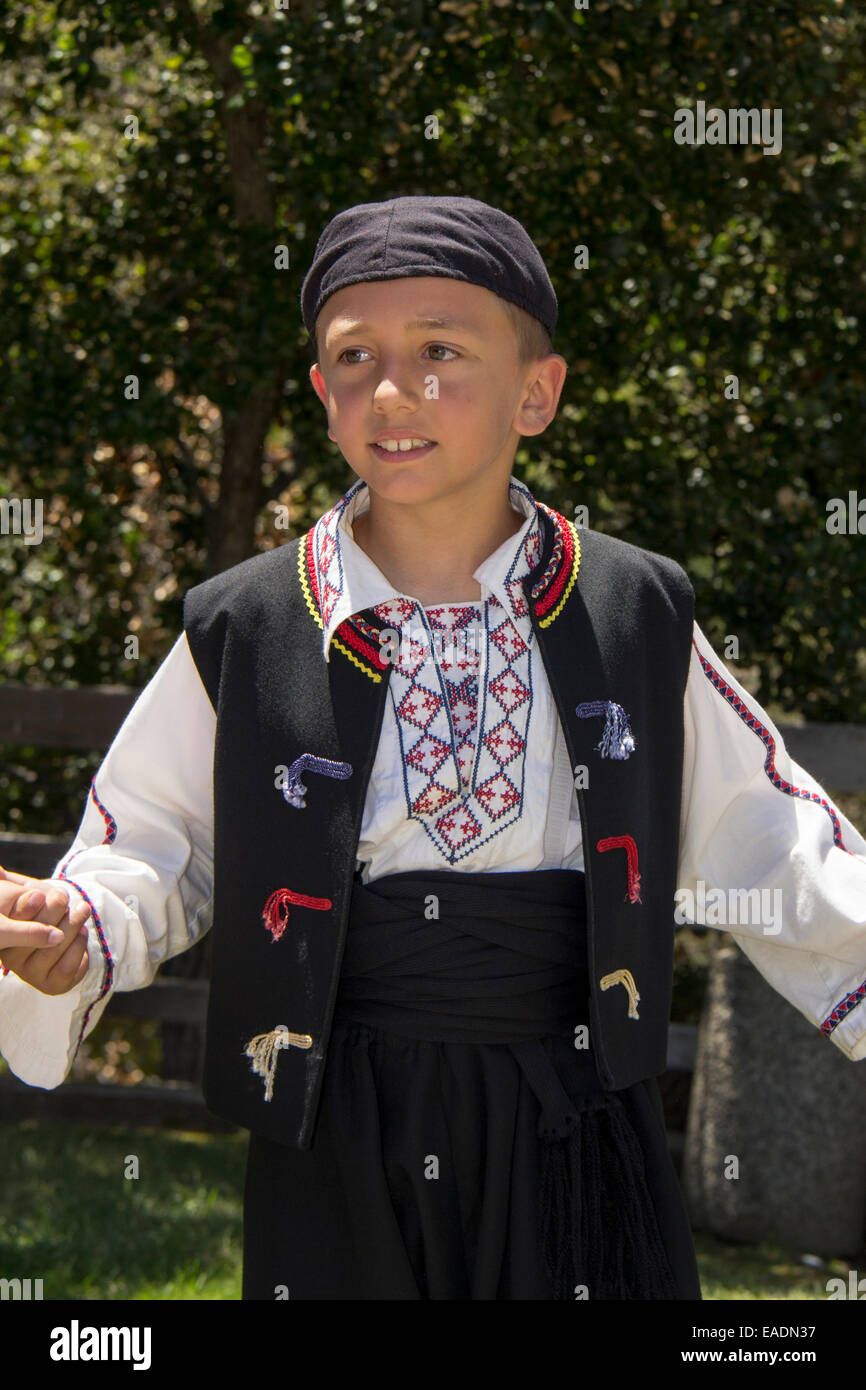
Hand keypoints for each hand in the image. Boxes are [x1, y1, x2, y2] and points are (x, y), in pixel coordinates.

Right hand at [0, 866, 92, 994]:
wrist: (64, 942)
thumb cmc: (43, 914)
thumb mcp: (31, 896)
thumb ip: (20, 888)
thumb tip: (0, 871)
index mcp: (4, 936)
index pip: (14, 920)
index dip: (27, 906)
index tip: (39, 896)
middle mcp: (11, 958)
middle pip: (37, 931)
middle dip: (56, 909)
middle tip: (66, 898)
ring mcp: (30, 974)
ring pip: (54, 947)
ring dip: (73, 924)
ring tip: (82, 910)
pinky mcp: (50, 985)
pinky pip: (67, 966)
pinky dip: (79, 945)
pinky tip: (82, 932)